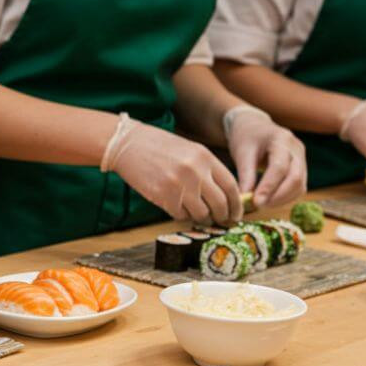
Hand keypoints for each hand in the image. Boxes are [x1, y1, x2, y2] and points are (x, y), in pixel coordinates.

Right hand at [103, 115, 241, 224]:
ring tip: (199, 216)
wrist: (129, 145)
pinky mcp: (163, 196)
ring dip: (202, 218)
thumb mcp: (190, 151)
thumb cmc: (160, 148)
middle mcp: (195, 172)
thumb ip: (207, 170)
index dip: (236, 204)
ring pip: (201, 213)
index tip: (235, 214)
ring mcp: (179, 185)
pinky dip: (182, 216)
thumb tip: (223, 195)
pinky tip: (179, 209)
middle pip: (220, 204)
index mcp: (205, 157)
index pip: (231, 186)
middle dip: (222, 216)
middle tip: (221, 221)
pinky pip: (180, 215)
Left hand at [222, 106, 306, 206]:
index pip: (279, 167)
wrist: (255, 126)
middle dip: (278, 196)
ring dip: (282, 199)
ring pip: (300, 185)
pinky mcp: (301, 168)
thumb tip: (244, 199)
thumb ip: (245, 175)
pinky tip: (270, 201)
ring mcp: (302, 158)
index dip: (269, 187)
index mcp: (281, 139)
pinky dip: (286, 197)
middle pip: (295, 178)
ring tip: (262, 205)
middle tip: (259, 206)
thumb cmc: (247, 137)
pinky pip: (299, 187)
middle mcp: (297, 148)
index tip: (256, 202)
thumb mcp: (242, 152)